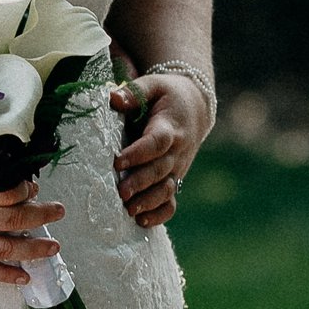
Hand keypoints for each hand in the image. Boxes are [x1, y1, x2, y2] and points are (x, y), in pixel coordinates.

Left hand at [110, 71, 211, 226]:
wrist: (194, 108)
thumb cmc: (166, 95)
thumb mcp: (152, 85)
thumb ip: (133, 92)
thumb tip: (113, 98)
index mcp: (170, 127)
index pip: (157, 143)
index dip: (139, 153)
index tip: (118, 162)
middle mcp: (176, 151)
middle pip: (160, 170)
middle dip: (141, 183)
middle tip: (121, 193)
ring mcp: (177, 168)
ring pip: (167, 190)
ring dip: (149, 202)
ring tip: (129, 211)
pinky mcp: (175, 179)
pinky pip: (171, 202)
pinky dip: (160, 214)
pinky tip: (142, 222)